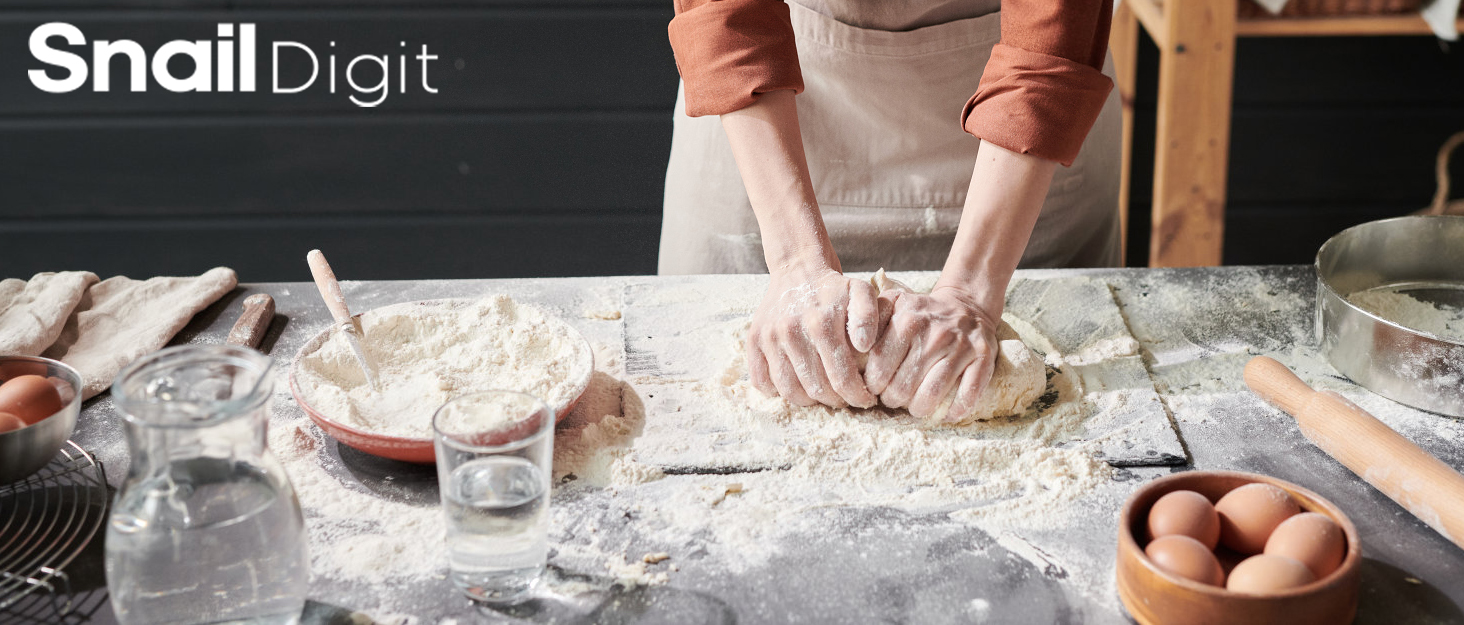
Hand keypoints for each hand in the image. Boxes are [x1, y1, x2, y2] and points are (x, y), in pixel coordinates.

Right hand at [746, 265, 879, 408]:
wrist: (798, 269)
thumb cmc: (834, 287)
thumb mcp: (861, 291)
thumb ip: (868, 316)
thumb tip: (864, 346)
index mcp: (821, 323)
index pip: (842, 378)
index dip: (857, 395)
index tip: (866, 399)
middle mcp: (791, 332)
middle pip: (816, 389)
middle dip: (836, 401)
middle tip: (846, 399)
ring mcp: (769, 337)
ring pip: (789, 390)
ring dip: (809, 402)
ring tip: (823, 396)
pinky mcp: (753, 340)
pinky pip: (762, 381)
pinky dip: (778, 393)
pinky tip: (797, 387)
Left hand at [863, 286, 999, 419]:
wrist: (966, 305)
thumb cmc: (921, 314)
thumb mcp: (893, 304)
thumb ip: (870, 321)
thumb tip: (848, 350)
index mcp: (908, 319)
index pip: (879, 367)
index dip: (873, 386)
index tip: (874, 388)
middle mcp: (935, 333)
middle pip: (903, 386)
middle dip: (893, 400)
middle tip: (894, 399)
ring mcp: (961, 346)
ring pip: (932, 395)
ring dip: (919, 409)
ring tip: (915, 407)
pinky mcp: (984, 357)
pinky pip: (968, 394)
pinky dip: (954, 410)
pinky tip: (945, 413)